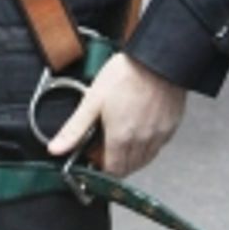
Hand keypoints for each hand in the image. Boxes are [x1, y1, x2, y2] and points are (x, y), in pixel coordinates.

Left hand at [46, 51, 186, 178]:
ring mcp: (159, 135)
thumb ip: (74, 129)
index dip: (102, 168)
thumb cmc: (126, 74)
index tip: (96, 157)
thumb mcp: (92, 100)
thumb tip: (56, 148)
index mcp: (121, 138)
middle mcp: (142, 141)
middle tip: (106, 147)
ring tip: (122, 138)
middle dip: (116, 164)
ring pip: (145, 160)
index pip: (112, 170)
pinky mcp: (171, 126)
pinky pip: (159, 146)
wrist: (155, 58)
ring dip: (132, 157)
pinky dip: (148, 145)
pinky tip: (140, 130)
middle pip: (129, 168)